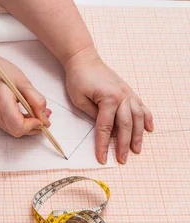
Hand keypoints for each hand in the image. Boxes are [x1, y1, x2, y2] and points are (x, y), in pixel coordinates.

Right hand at [0, 53, 51, 137]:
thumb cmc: (1, 71)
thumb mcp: (24, 82)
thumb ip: (36, 100)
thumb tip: (44, 118)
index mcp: (2, 102)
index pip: (18, 126)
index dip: (32, 125)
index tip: (42, 119)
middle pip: (16, 131)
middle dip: (33, 128)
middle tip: (44, 119)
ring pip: (13, 130)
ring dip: (28, 126)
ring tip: (38, 115)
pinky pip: (9, 125)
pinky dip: (21, 122)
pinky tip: (28, 114)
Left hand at [64, 47, 153, 163]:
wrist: (84, 59)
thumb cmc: (78, 79)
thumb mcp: (79, 100)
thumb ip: (92, 115)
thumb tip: (103, 129)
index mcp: (108, 99)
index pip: (105, 128)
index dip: (103, 145)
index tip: (102, 159)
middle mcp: (122, 97)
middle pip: (125, 126)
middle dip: (123, 145)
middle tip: (123, 159)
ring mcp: (127, 93)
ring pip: (137, 118)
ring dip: (138, 135)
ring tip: (137, 149)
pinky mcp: (128, 91)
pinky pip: (141, 106)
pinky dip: (146, 118)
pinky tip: (149, 129)